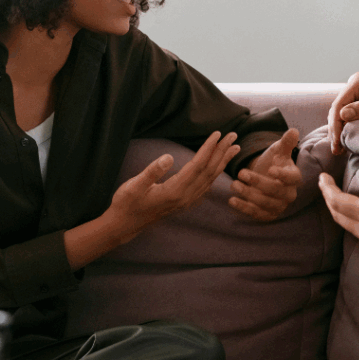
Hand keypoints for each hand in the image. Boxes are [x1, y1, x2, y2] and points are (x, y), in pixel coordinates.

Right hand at [109, 129, 240, 239]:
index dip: (209, 149)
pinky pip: (206, 186)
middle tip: (233, 136)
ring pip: (210, 179)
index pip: (198, 166)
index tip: (218, 134)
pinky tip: (220, 167)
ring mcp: (187, 201)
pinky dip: (215, 173)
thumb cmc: (127, 203)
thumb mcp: (134, 186)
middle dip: (222, 152)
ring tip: (234, 148)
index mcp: (175, 191)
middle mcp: (185, 197)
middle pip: (209, 171)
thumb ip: (152, 172)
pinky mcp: (185, 202)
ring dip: (222, 162)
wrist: (125, 225)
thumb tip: (168, 156)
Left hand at [229, 128, 301, 221]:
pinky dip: (244, 208)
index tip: (270, 169)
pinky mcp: (268, 215)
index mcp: (294, 177)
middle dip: (258, 183)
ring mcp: (279, 206)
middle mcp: (289, 194)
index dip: (282, 175)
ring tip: (234, 184)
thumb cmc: (273, 162)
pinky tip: (232, 200)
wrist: (265, 177)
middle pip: (276, 191)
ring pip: (265, 204)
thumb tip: (293, 131)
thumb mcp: (278, 150)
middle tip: (241, 173)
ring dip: (248, 195)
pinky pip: (257, 214)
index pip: (292, 178)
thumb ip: (285, 142)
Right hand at [328, 73, 358, 154]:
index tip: (337, 142)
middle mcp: (354, 85)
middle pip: (337, 109)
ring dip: (339, 130)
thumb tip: (342, 115)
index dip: (335, 124)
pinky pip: (349, 115)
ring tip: (339, 149)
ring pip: (341, 113)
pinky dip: (346, 128)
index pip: (339, 104)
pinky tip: (346, 141)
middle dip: (335, 129)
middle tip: (336, 150)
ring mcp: (357, 93)